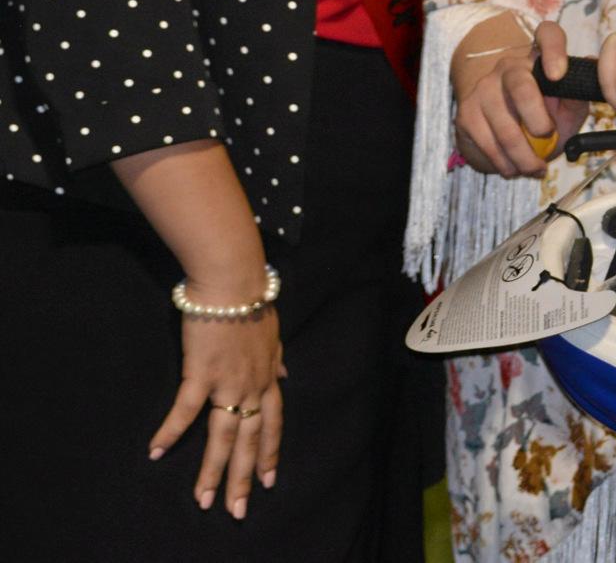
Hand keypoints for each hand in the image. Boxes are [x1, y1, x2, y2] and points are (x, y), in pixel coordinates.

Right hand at [151, 284, 284, 520]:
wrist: (234, 281)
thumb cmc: (251, 303)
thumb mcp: (273, 336)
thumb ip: (276, 362)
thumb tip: (284, 378)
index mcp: (268, 377)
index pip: (272, 424)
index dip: (269, 453)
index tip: (268, 480)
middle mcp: (252, 385)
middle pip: (250, 440)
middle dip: (243, 477)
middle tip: (237, 509)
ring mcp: (228, 381)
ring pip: (222, 435)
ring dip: (212, 470)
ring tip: (203, 500)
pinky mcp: (201, 373)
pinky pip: (186, 410)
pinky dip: (170, 432)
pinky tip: (156, 453)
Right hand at [450, 15, 582, 176]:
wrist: (498, 126)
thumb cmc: (543, 113)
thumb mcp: (567, 105)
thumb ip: (578, 94)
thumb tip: (593, 71)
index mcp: (538, 58)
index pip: (547, 35)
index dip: (554, 49)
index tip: (559, 74)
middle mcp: (509, 67)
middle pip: (520, 85)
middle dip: (537, 117)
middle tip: (549, 135)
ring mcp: (484, 89)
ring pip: (504, 125)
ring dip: (523, 155)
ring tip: (536, 168)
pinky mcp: (466, 115)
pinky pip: (487, 143)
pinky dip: (505, 163)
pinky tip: (515, 169)